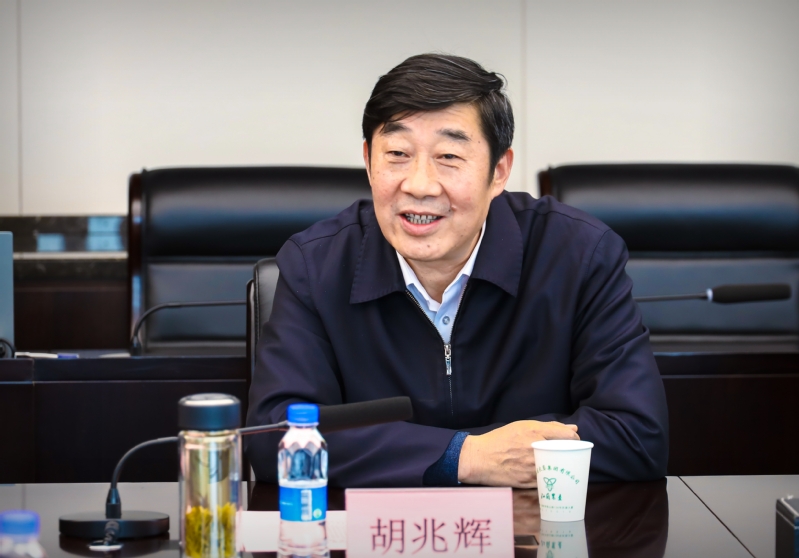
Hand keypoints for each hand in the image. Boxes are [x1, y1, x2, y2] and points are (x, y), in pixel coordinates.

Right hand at [457, 420, 578, 487]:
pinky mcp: (529, 481)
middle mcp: (535, 448)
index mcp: (533, 431)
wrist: (479, 459)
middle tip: (568, 453)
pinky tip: (548, 473)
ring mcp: (532, 466)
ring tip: (558, 463)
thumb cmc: (499, 440)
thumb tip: (573, 428)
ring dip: (562, 466)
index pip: (566, 435)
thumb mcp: (521, 426)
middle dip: (570, 452)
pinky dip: (551, 476)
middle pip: (565, 451)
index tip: (574, 441)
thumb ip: (549, 426)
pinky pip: (548, 479)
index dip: (574, 438)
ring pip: (559, 467)